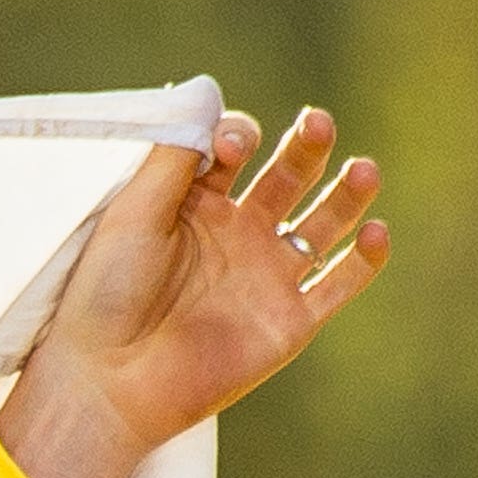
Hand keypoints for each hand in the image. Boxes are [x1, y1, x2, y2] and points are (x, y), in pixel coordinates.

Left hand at [0, 104, 388, 477]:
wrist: (107, 383)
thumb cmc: (104, 296)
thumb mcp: (132, 215)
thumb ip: (172, 156)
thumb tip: (206, 95)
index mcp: (195, 205)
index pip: (236, 149)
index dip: (238, 137)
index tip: (226, 148)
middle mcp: (236, 234)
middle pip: (289, 174)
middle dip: (306, 146)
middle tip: (315, 124)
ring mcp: (266, 276)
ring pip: (325, 221)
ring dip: (348, 191)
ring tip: (361, 170)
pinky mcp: (289, 321)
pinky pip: (341, 283)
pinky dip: (365, 258)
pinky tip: (374, 232)